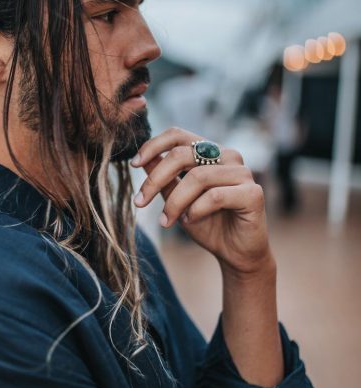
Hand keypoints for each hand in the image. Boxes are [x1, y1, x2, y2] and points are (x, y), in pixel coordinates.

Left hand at [131, 127, 272, 274]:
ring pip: (197, 177)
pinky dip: (196, 210)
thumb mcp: (177, 199)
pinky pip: (215, 196)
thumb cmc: (207, 223)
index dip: (153, 146)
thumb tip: (142, 160)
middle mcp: (228, 156)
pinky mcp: (253, 193)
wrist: (236, 253)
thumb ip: (164, 179)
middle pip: (182, 155)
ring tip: (167, 220)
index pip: (178, 135)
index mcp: (210, 152)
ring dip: (175, 202)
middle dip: (155, 179)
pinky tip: (191, 220)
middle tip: (139, 202)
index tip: (134, 165)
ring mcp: (243, 173)